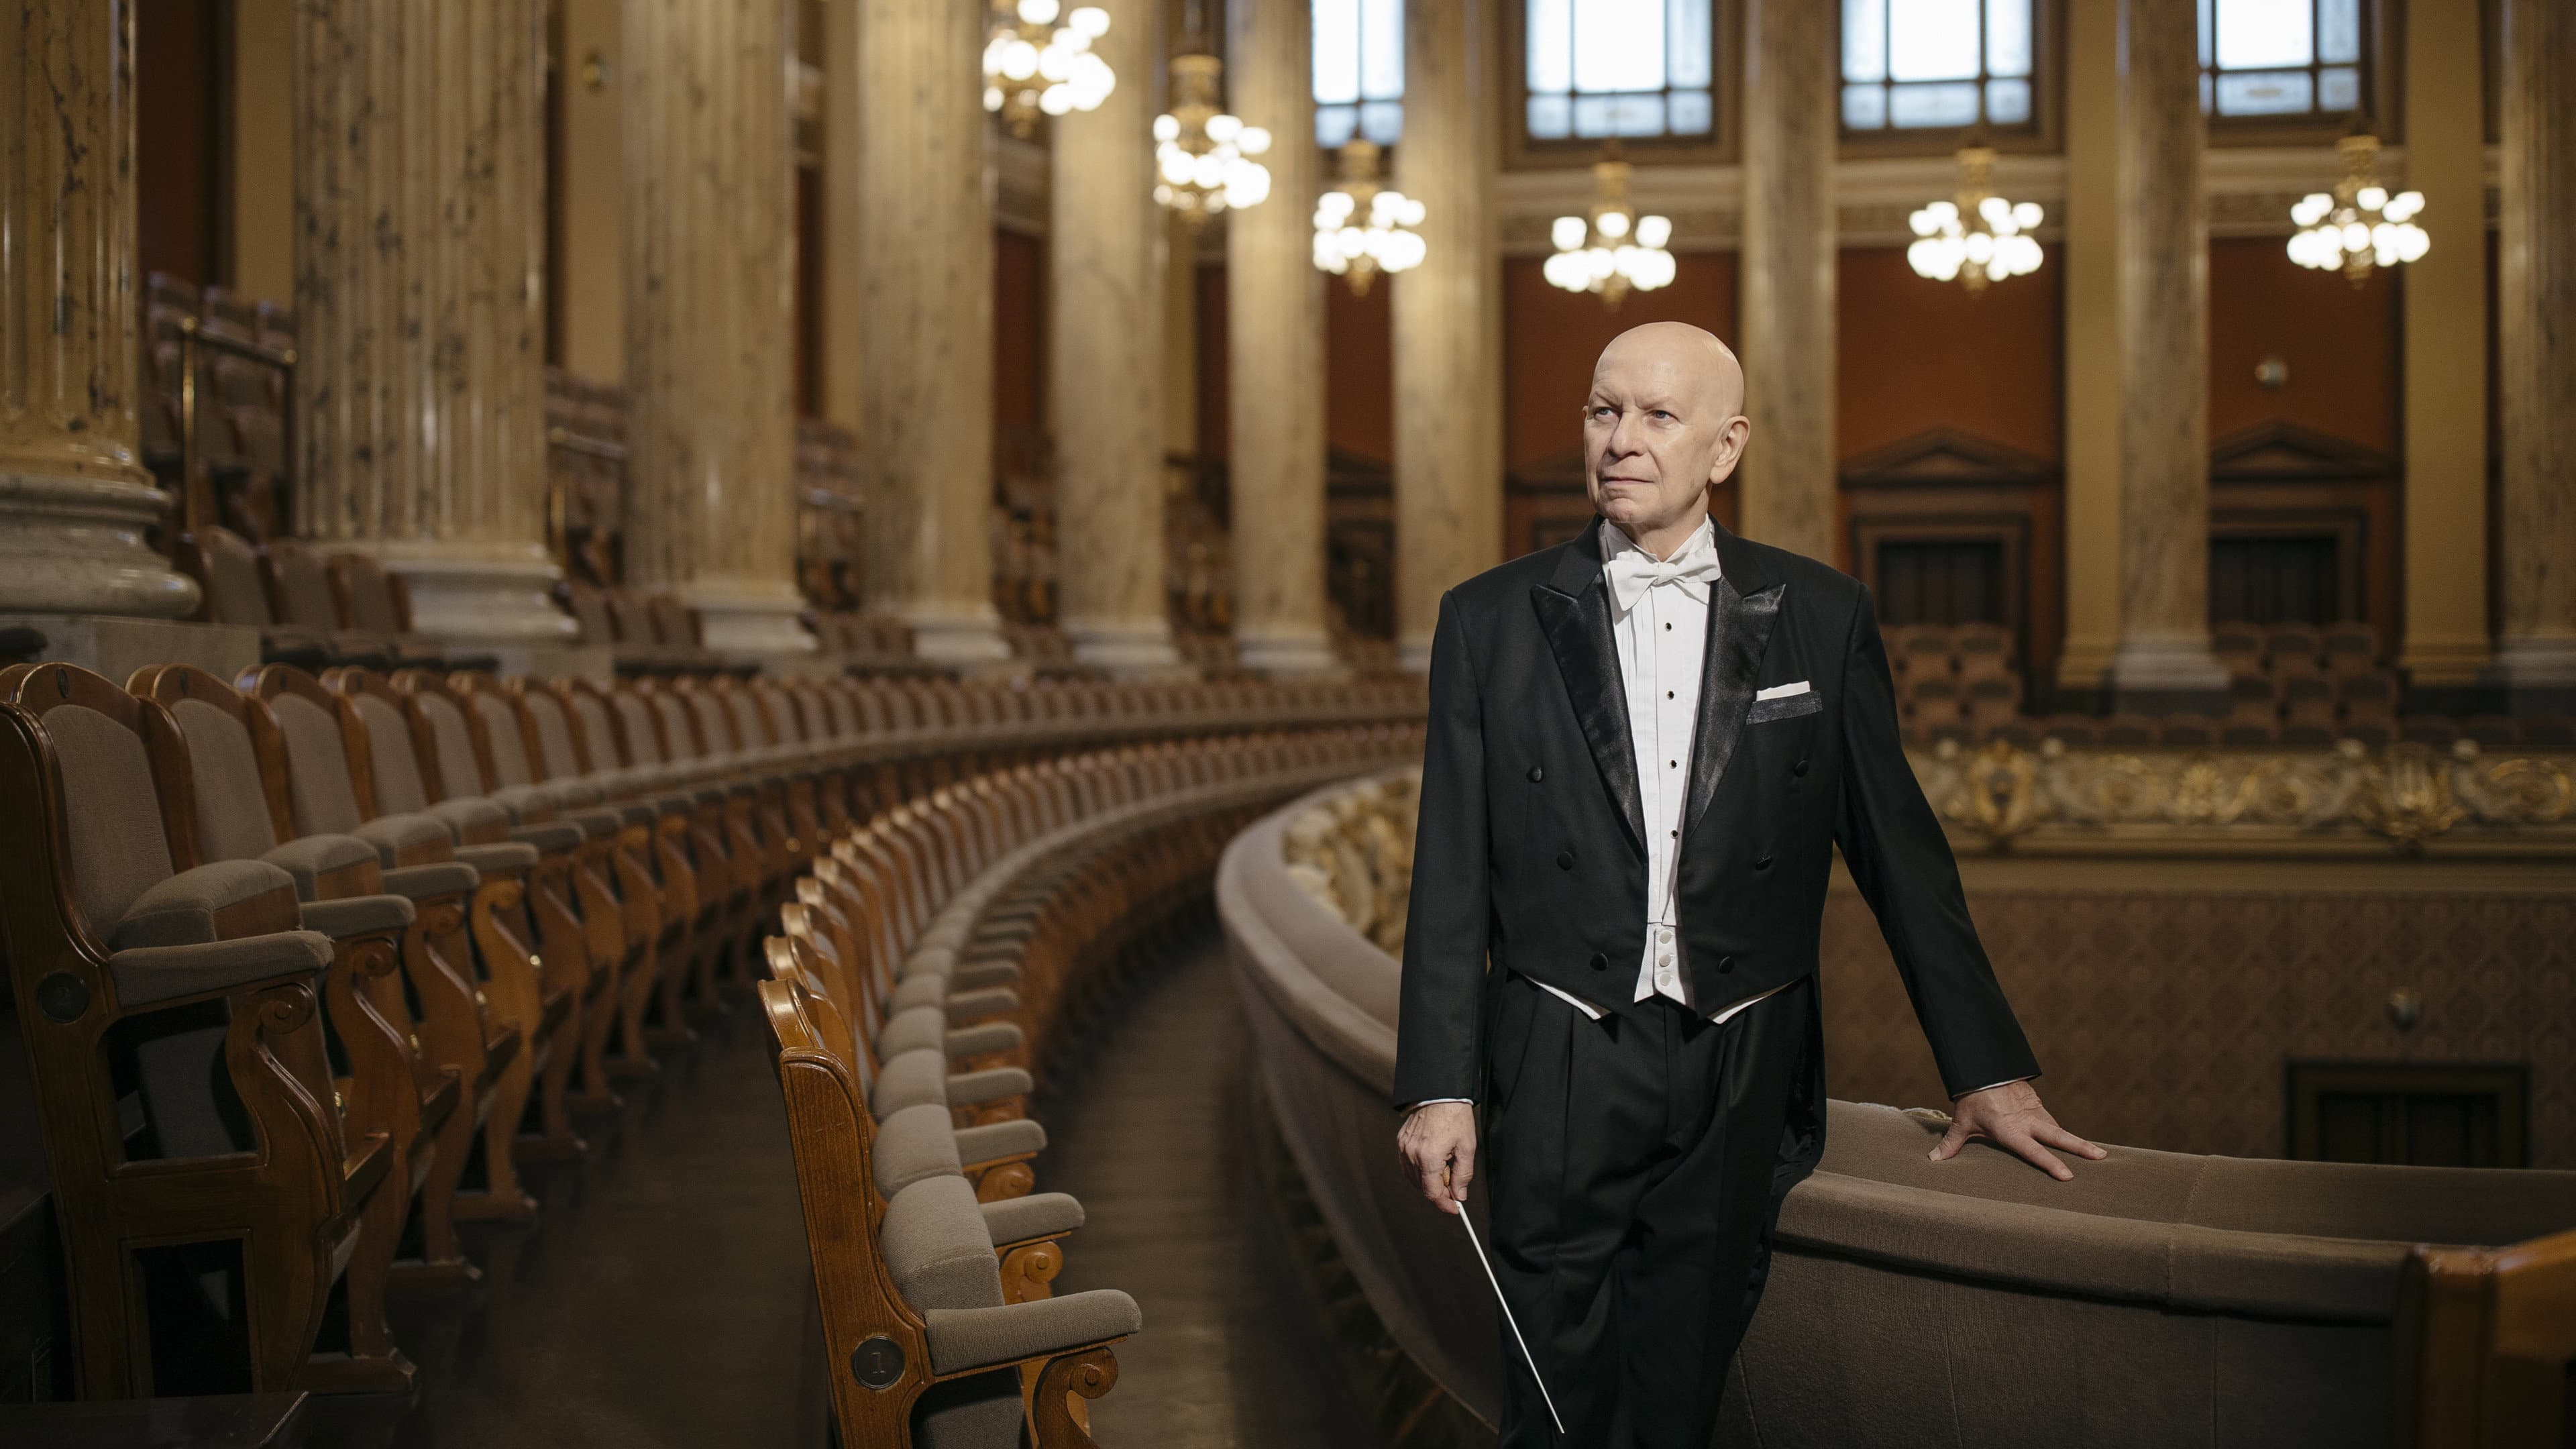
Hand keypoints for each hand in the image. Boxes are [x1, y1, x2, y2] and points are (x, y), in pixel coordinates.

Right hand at [1397, 1101, 1477, 1212]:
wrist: (1440, 1092)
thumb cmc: (1455, 1117)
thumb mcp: (1467, 1147)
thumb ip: (1463, 1174)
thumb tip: (1459, 1195)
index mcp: (1429, 1157)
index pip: (1432, 1192)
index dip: (1444, 1204)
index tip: (1454, 1208)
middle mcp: (1412, 1154)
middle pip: (1423, 1187)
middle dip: (1440, 1190)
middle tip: (1454, 1181)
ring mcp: (1404, 1148)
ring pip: (1414, 1178)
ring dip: (1429, 1180)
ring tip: (1444, 1166)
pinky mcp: (1401, 1141)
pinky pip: (1407, 1165)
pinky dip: (1420, 1170)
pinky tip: (1432, 1162)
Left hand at [1933, 1080, 2103, 1181]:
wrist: (1982, 1067)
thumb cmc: (1971, 1098)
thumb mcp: (1961, 1121)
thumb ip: (1951, 1143)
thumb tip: (1933, 1160)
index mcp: (2010, 1130)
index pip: (2032, 1150)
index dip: (2049, 1163)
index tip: (2068, 1175)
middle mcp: (2026, 1121)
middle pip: (2057, 1136)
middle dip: (2079, 1147)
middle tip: (2100, 1157)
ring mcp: (2034, 1111)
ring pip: (2057, 1127)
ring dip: (2075, 1140)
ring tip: (2097, 1154)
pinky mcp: (2036, 1102)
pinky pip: (2050, 1119)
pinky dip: (2061, 1130)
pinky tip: (2072, 1141)